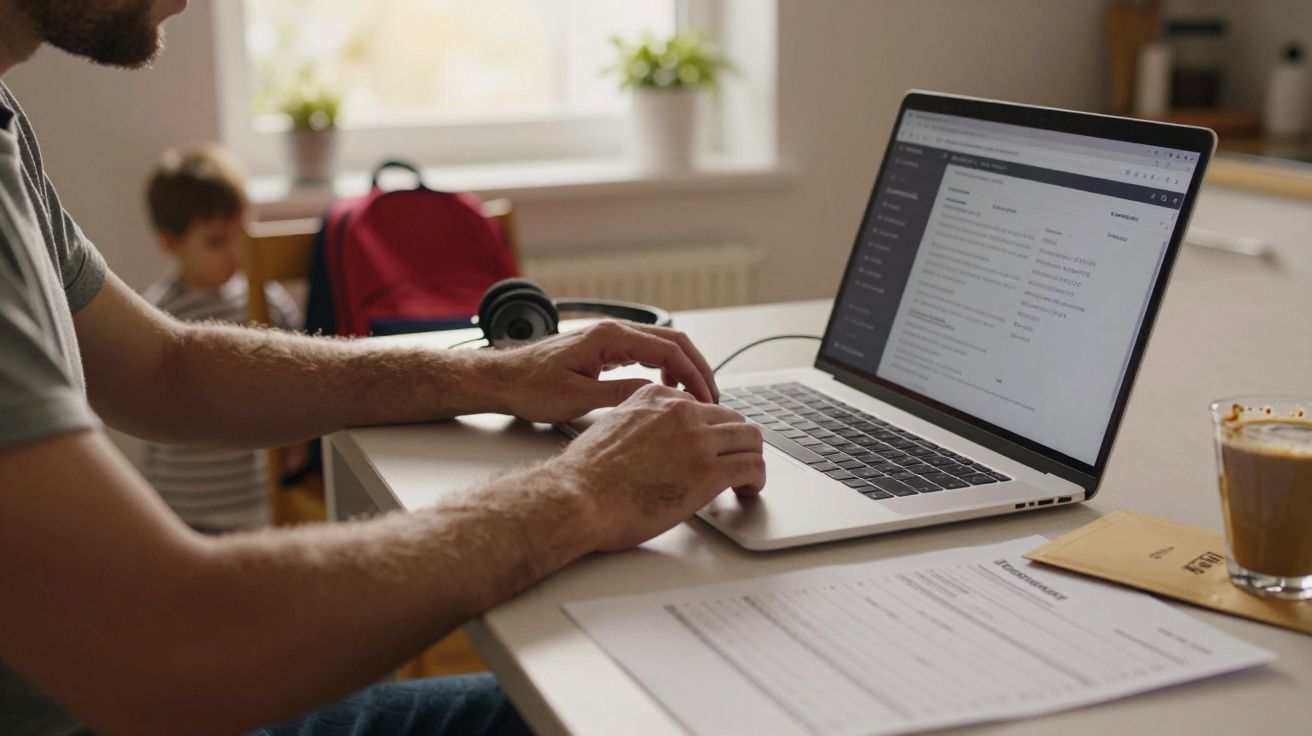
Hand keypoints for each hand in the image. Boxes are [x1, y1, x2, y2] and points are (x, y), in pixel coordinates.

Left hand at [486, 320, 718, 422]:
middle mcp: (613, 331)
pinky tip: (667, 390)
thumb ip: (619, 394)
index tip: (707, 400)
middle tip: (712, 399)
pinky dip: (665, 368)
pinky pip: (646, 353)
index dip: (694, 376)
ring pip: (662, 346)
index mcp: (609, 337)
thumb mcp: (577, 399)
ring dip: (683, 369)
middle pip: (673, 342)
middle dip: (698, 369)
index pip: (668, 351)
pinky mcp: (604, 349)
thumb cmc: (530, 388)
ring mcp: (609, 338)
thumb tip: (656, 396)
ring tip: (695, 398)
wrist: (501, 380)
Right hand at [551, 384, 764, 551]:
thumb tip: (654, 444)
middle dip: (736, 442)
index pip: (702, 405)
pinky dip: (756, 479)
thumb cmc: (585, 475)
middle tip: (733, 464)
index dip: (710, 431)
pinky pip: (752, 466)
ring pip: (750, 438)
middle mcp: (681, 411)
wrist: (577, 497)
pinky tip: (747, 491)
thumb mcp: (612, 427)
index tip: (710, 448)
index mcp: (656, 396)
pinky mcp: (708, 472)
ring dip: (751, 458)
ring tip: (744, 479)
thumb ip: (640, 425)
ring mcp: (697, 439)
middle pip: (732, 418)